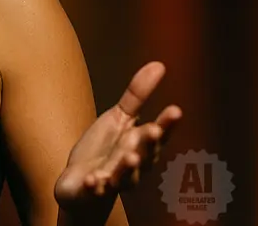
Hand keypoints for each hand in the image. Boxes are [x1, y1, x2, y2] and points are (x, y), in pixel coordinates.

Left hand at [55, 61, 182, 209]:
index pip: (158, 134)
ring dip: (127, 167)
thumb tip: (159, 65)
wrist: (81, 184)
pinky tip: (94, 180)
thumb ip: (138, 95)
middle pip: (144, 155)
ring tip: (130, 156)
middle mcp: (134, 166)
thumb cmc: (105, 149)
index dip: (167, 124)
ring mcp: (114, 180)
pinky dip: (96, 186)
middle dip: (149, 144)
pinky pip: (96, 190)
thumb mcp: (119, 118)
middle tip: (153, 130)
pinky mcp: (92, 191)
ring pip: (124, 176)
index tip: (175, 110)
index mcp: (142, 147)